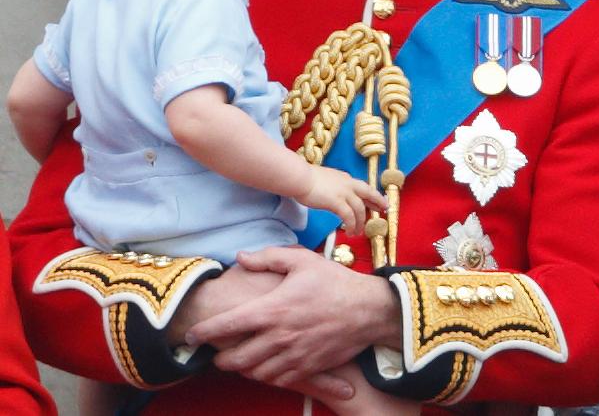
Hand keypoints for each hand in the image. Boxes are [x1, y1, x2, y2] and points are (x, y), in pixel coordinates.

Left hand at [185, 246, 401, 386]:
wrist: (368, 310)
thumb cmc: (335, 281)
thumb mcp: (302, 260)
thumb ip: (268, 257)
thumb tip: (240, 257)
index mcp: (273, 309)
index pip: (227, 326)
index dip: (203, 333)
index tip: (191, 336)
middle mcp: (279, 337)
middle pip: (235, 360)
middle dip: (220, 359)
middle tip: (216, 354)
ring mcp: (293, 356)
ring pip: (255, 373)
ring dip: (243, 369)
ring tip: (240, 360)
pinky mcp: (307, 367)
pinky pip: (278, 380)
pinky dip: (266, 375)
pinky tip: (265, 366)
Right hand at [300, 167, 388, 235]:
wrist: (299, 177)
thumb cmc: (306, 179)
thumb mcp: (325, 179)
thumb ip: (332, 185)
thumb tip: (332, 193)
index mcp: (345, 178)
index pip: (363, 187)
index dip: (372, 194)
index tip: (379, 200)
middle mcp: (347, 184)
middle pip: (368, 193)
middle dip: (377, 202)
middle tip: (384, 210)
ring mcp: (343, 192)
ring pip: (359, 209)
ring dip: (360, 222)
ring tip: (357, 232)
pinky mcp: (337, 202)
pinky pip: (349, 216)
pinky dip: (351, 225)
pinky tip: (349, 231)